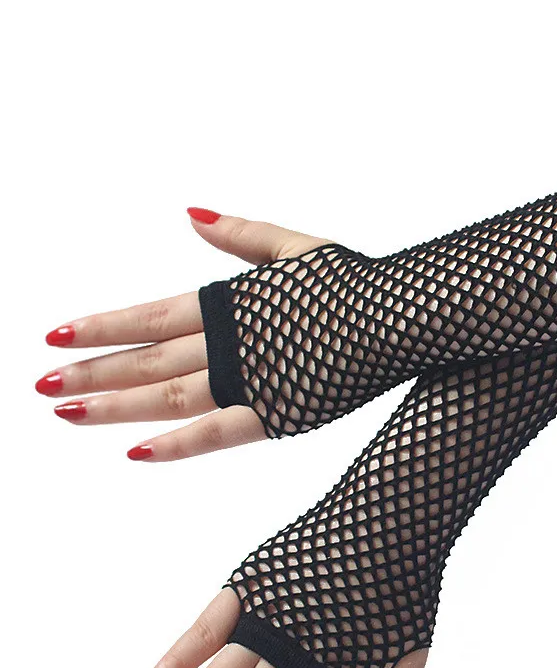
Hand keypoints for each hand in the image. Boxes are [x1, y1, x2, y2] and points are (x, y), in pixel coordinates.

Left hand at [36, 209, 330, 460]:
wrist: (403, 319)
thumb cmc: (356, 282)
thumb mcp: (295, 245)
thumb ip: (241, 234)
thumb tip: (189, 215)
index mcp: (232, 301)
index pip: (150, 317)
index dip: (102, 327)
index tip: (56, 337)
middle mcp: (231, 342)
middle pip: (146, 359)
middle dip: (91, 371)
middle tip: (42, 384)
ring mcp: (251, 380)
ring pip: (167, 396)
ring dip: (113, 405)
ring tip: (64, 413)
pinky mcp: (279, 415)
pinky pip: (216, 435)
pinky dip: (174, 445)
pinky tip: (134, 452)